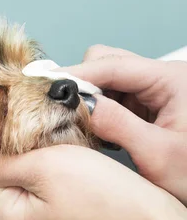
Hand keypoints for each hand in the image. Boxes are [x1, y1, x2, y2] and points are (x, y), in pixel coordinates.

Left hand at [0, 145, 179, 219]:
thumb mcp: (43, 168)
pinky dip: (49, 169)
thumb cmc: (100, 196)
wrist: (146, 219)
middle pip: (2, 175)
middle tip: (41, 132)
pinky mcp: (54, 218)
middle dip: (18, 150)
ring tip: (56, 146)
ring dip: (35, 157)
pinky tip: (65, 160)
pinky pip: (40, 186)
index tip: (11, 122)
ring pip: (23, 177)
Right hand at [62, 46, 186, 203]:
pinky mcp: (151, 106)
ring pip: (109, 81)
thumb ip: (117, 126)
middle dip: (84, 86)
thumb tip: (81, 105)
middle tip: (66, 113)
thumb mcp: (157, 155)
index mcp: (173, 81)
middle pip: (109, 64)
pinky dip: (102, 113)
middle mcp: (165, 79)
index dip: (77, 74)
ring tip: (82, 128)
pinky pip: (116, 99)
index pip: (114, 65)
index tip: (47, 84)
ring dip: (92, 101)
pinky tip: (98, 133)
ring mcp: (157, 92)